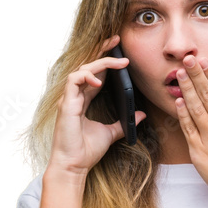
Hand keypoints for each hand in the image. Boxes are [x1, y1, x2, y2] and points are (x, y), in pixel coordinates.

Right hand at [49, 33, 146, 177]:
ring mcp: (69, 98)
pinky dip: (87, 77)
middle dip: (102, 52)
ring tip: (118, 62)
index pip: (95, 73)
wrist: (74, 165)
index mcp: (84, 100)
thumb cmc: (86, 151)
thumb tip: (141, 115)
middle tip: (118, 41)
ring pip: (82, 69)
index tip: (120, 50)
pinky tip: (99, 81)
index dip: (105, 60)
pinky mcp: (67, 104)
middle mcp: (76, 96)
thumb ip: (124, 123)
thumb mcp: (111, 134)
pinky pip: (74, 80)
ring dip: (99, 63)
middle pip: (88, 66)